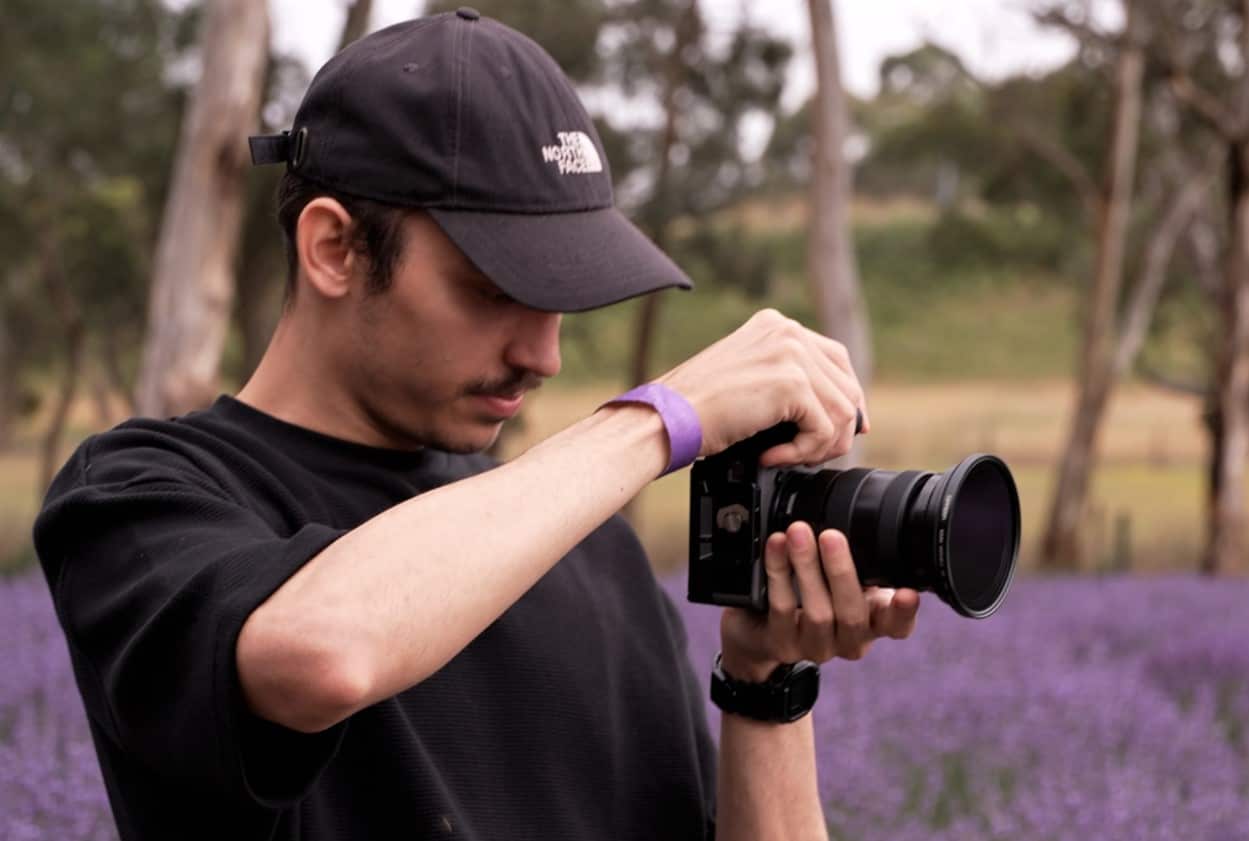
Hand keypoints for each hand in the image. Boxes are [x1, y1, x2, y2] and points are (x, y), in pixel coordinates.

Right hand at [654, 309, 869, 466]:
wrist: (667, 418)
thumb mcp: (748, 378)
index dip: (847, 399)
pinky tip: (771, 456)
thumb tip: (836, 411)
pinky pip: (823, 429)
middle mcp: (788, 332)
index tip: (844, 430)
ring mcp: (791, 353)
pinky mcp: (791, 382)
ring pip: (841, 411)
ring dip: (819, 446)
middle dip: (838, 429)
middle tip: (812, 455)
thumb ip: (786, 379)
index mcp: (777, 326)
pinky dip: (802, 453)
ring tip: (788, 458)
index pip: (836, 359)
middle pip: (846, 386)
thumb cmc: (697, 409)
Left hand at [719, 522, 919, 681]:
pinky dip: (779, 573)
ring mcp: (817, 646)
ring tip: (797, 533)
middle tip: (831, 536)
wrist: (765, 627)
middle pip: (853, 614)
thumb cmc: (816, 593)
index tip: (907, 593)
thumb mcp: (843, 577)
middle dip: (841, 571)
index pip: (898, 625)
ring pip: (818, 612)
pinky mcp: (784, 644)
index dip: (904, 612)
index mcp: (873, 621)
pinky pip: (782, 608)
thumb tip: (861, 503)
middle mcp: (849, 640)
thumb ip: (861, 557)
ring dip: (807, 567)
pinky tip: (776, 547)